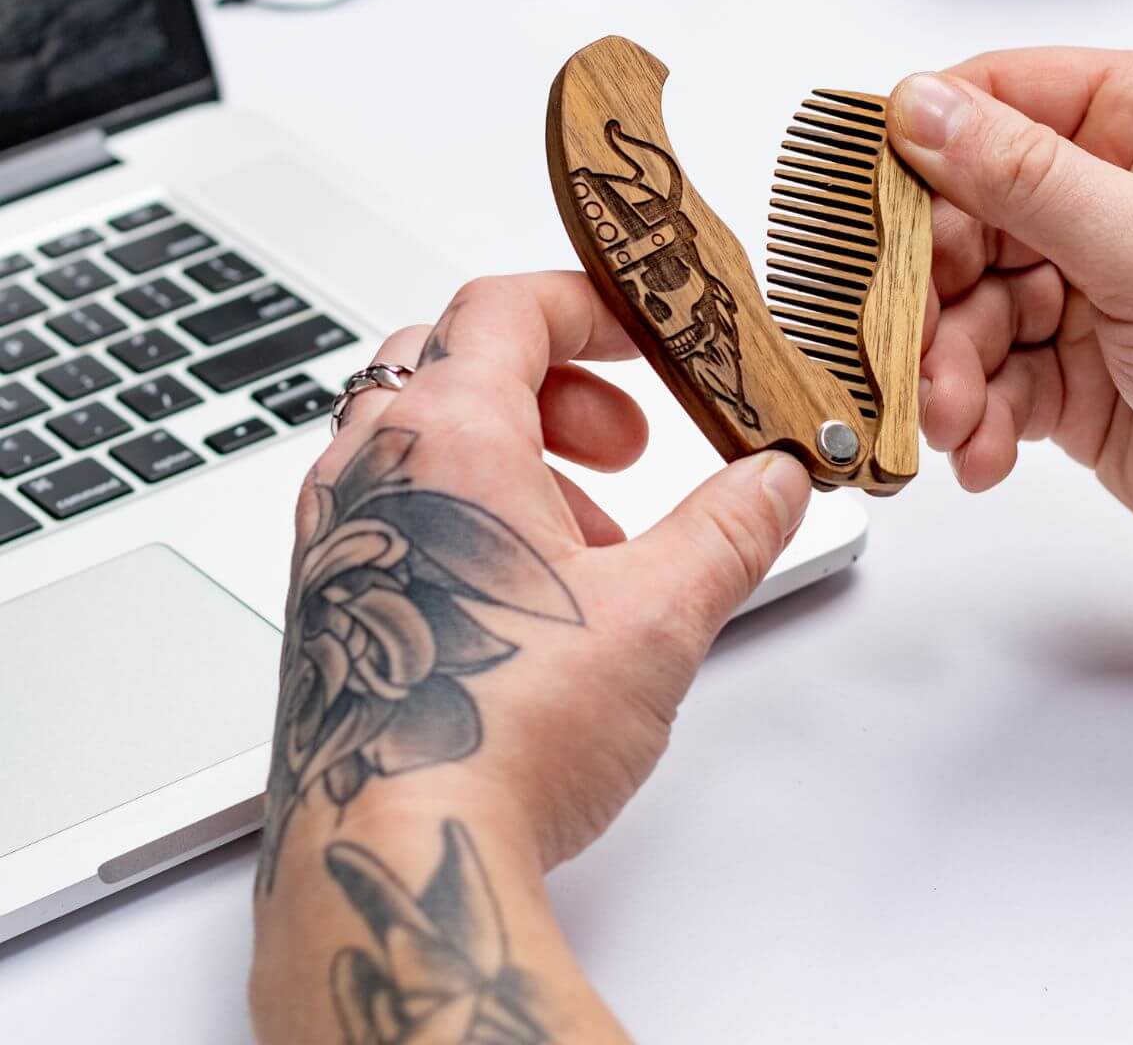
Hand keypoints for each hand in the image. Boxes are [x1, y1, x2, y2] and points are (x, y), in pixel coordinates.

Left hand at [260, 271, 810, 884]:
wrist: (394, 856)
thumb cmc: (495, 728)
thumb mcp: (659, 611)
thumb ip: (731, 529)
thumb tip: (774, 483)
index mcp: (444, 434)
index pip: (505, 305)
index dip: (588, 307)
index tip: (645, 337)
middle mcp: (370, 470)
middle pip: (457, 360)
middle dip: (559, 388)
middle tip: (626, 445)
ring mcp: (335, 537)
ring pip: (424, 437)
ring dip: (517, 455)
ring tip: (594, 539)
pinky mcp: (330, 602)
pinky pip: (398, 509)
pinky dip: (470, 513)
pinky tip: (535, 597)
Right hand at [887, 49, 1132, 609]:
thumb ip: (1026, 178)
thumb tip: (922, 108)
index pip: (997, 99)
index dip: (920, 150)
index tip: (864, 208)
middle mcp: (1112, 194)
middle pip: (961, 212)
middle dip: (930, 287)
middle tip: (911, 342)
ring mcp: (1089, 284)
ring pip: (964, 303)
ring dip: (946, 365)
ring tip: (956, 415)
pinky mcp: (1074, 368)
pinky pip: (987, 374)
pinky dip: (974, 413)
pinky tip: (986, 447)